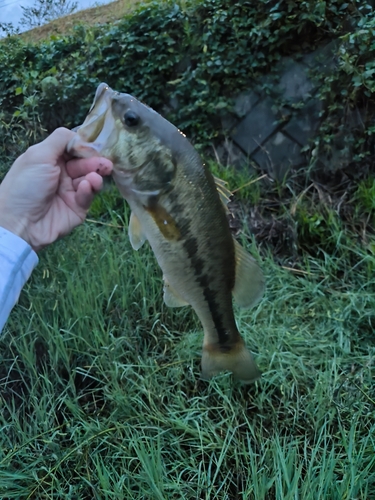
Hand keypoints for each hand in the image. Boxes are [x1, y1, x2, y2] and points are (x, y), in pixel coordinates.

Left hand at [0, 127, 112, 250]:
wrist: (20, 223)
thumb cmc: (25, 185)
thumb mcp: (38, 155)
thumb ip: (60, 140)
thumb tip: (79, 133)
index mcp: (49, 159)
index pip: (73, 148)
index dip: (85, 145)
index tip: (97, 144)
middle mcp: (61, 174)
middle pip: (84, 163)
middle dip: (95, 162)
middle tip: (106, 164)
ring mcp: (70, 191)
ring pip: (89, 179)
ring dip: (94, 176)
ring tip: (95, 178)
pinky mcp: (78, 208)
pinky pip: (88, 196)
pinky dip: (89, 190)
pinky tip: (86, 187)